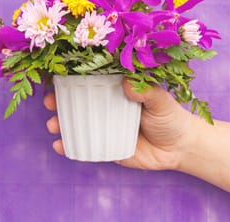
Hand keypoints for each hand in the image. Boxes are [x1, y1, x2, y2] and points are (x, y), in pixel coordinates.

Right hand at [43, 78, 196, 169]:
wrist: (180, 148)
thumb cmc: (171, 117)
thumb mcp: (160, 100)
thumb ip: (146, 90)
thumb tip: (126, 82)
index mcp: (117, 91)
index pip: (90, 82)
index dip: (71, 80)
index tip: (57, 81)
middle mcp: (107, 108)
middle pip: (76, 103)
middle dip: (58, 103)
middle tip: (49, 104)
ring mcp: (104, 128)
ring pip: (76, 124)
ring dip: (59, 124)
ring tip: (53, 126)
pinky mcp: (106, 148)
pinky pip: (83, 147)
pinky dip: (69, 147)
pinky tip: (60, 146)